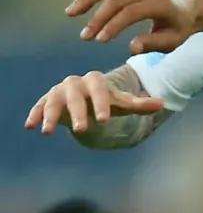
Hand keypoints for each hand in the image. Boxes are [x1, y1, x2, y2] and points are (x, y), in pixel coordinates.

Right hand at [26, 71, 163, 134]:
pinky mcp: (46, 100)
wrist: (85, 100)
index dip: (101, 104)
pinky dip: (35, 114)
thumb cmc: (105, 101)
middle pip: (76, 96)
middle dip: (79, 112)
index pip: (100, 90)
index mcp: (96, 80)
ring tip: (48, 132)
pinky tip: (30, 126)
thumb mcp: (122, 103)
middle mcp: (75, 83)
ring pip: (54, 101)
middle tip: (83, 130)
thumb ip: (140, 104)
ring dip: (51, 115)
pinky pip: (39, 106)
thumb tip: (162, 103)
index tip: (105, 120)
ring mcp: (59, 91)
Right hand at [67, 0, 198, 54]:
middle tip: (85, 37)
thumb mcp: (173, 40)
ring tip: (70, 13)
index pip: (132, 12)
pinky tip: (79, 5)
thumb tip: (131, 47)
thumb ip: (152, 44)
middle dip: (98, 18)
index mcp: (160, 3)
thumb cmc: (180, 26)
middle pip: (117, 0)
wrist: (191, 5)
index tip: (100, 40)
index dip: (114, 25)